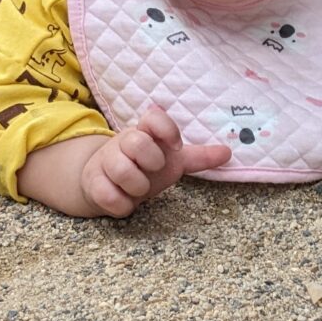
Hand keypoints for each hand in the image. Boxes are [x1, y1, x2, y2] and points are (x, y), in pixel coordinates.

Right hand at [78, 105, 231, 217]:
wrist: (104, 182)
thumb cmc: (143, 168)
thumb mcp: (172, 162)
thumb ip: (198, 158)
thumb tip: (228, 152)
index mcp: (146, 133)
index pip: (154, 116)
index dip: (167, 129)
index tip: (177, 146)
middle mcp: (124, 143)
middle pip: (136, 141)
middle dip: (151, 161)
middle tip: (154, 170)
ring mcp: (105, 162)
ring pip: (120, 168)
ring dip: (137, 185)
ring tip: (140, 190)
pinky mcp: (93, 182)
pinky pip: (106, 193)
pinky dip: (121, 204)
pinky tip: (125, 203)